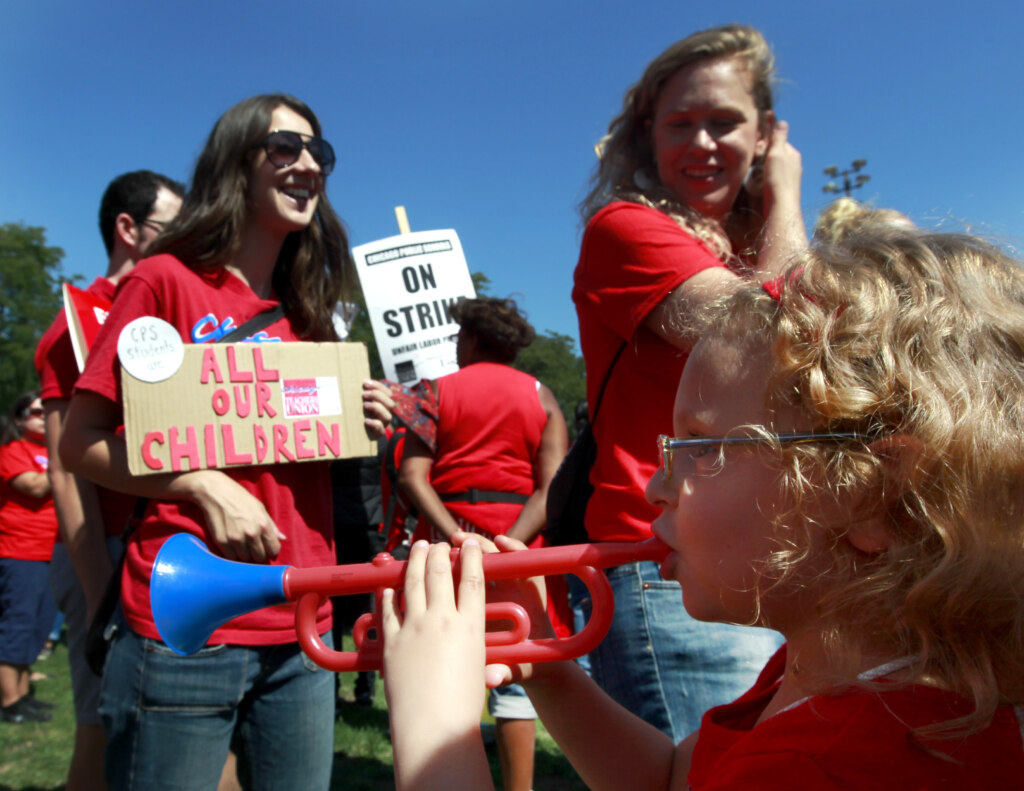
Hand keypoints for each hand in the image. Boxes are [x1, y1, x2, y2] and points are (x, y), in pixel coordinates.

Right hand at [175, 470, 283, 561]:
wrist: (216, 492)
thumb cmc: (240, 498)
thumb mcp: (260, 508)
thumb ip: (272, 525)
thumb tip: (283, 538)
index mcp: (263, 524)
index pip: (273, 549)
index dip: (271, 550)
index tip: (267, 548)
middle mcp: (251, 533)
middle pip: (259, 557)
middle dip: (258, 554)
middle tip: (253, 547)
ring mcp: (236, 539)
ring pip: (245, 559)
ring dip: (245, 555)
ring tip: (242, 545)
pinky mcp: (222, 542)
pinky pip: (231, 558)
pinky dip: (232, 554)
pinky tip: (232, 545)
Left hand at [362, 379, 393, 438]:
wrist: (355, 433)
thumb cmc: (358, 413)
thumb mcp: (361, 402)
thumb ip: (364, 394)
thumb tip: (359, 381)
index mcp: (384, 404)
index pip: (388, 393)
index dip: (378, 386)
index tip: (365, 383)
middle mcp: (385, 414)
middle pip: (391, 404)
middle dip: (378, 396)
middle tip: (364, 394)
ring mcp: (383, 424)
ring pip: (388, 416)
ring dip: (377, 408)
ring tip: (365, 405)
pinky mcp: (378, 434)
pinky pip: (381, 430)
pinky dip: (374, 423)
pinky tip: (366, 420)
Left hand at [381, 540, 487, 767]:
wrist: (433, 727)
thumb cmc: (462, 705)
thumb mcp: (480, 669)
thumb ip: (482, 650)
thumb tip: (490, 653)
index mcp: (470, 625)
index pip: (472, 578)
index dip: (473, 556)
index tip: (472, 543)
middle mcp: (442, 620)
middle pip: (440, 572)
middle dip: (439, 551)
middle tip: (438, 543)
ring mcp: (414, 628)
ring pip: (412, 581)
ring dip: (414, 560)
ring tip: (416, 547)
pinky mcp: (391, 641)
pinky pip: (388, 609)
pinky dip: (389, 592)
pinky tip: (389, 584)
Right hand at [449, 531, 552, 688]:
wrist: (534, 668)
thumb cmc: (531, 666)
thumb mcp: (520, 671)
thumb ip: (506, 673)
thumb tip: (491, 678)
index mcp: (531, 602)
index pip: (529, 568)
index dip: (516, 551)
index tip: (499, 543)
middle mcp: (517, 593)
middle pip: (502, 560)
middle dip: (482, 547)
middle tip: (461, 540)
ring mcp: (503, 593)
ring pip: (487, 565)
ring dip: (470, 553)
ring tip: (450, 544)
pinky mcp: (491, 599)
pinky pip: (476, 577)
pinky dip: (463, 567)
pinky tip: (445, 563)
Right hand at [761, 120, 802, 215]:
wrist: (780, 206)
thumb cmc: (778, 179)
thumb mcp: (777, 154)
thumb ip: (779, 138)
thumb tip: (782, 122)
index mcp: (793, 154)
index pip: (780, 142)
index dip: (768, 143)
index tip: (758, 147)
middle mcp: (794, 165)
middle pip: (777, 155)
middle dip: (766, 156)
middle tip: (755, 161)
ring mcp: (790, 178)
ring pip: (774, 168)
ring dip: (765, 169)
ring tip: (756, 173)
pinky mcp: (784, 189)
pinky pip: (773, 179)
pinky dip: (766, 179)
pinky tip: (760, 184)